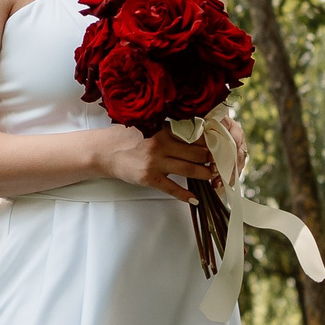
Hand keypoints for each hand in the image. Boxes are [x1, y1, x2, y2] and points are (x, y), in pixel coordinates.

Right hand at [96, 125, 218, 201]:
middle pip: (196, 153)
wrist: (105, 151)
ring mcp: (156, 162)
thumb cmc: (127, 137)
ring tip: (212, 178)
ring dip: (204, 175)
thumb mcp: (149, 126)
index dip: (210, 142)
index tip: (219, 147)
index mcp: (164, 130)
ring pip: (189, 170)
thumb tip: (196, 132)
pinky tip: (195, 198)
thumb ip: (169, 129)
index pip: (195, 135)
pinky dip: (185, 195)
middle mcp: (162, 144)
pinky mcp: (149, 178)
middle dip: (211, 160)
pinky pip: (172, 188)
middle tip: (220, 163)